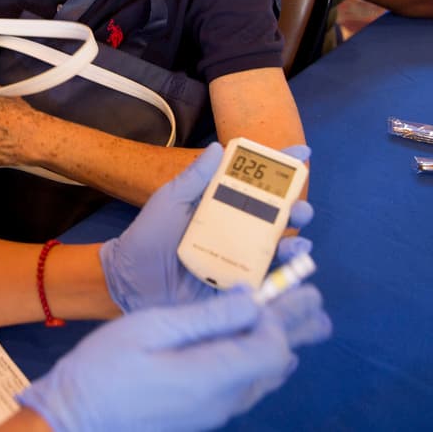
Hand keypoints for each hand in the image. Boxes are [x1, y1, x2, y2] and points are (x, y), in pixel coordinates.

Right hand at [16, 286, 329, 431]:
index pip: (273, 347)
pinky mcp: (202, 417)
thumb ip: (207, 317)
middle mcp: (223, 400)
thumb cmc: (104, 368)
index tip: (263, 291)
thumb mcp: (151, 328)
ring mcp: (214, 413)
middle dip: (294, 325)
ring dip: (280, 344)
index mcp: (212, 375)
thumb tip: (251, 298)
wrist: (75, 419)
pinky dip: (259, 363)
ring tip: (297, 317)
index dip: (277, 316)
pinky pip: (246, 389)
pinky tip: (257, 349)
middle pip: (276, 364)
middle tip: (311, 295)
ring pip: (264, 379)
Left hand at [100, 142, 313, 312]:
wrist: (130, 280)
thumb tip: (218, 147)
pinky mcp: (236, 286)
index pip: (254, 181)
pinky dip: (283, 273)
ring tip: (299, 241)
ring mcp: (238, 257)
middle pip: (274, 214)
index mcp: (220, 203)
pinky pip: (266, 279)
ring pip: (277, 246)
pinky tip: (289, 266)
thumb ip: (193, 178)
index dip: (279, 166)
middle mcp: (235, 228)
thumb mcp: (169, 201)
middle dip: (294, 208)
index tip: (302, 152)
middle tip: (301, 209)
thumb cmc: (147, 236)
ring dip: (294, 241)